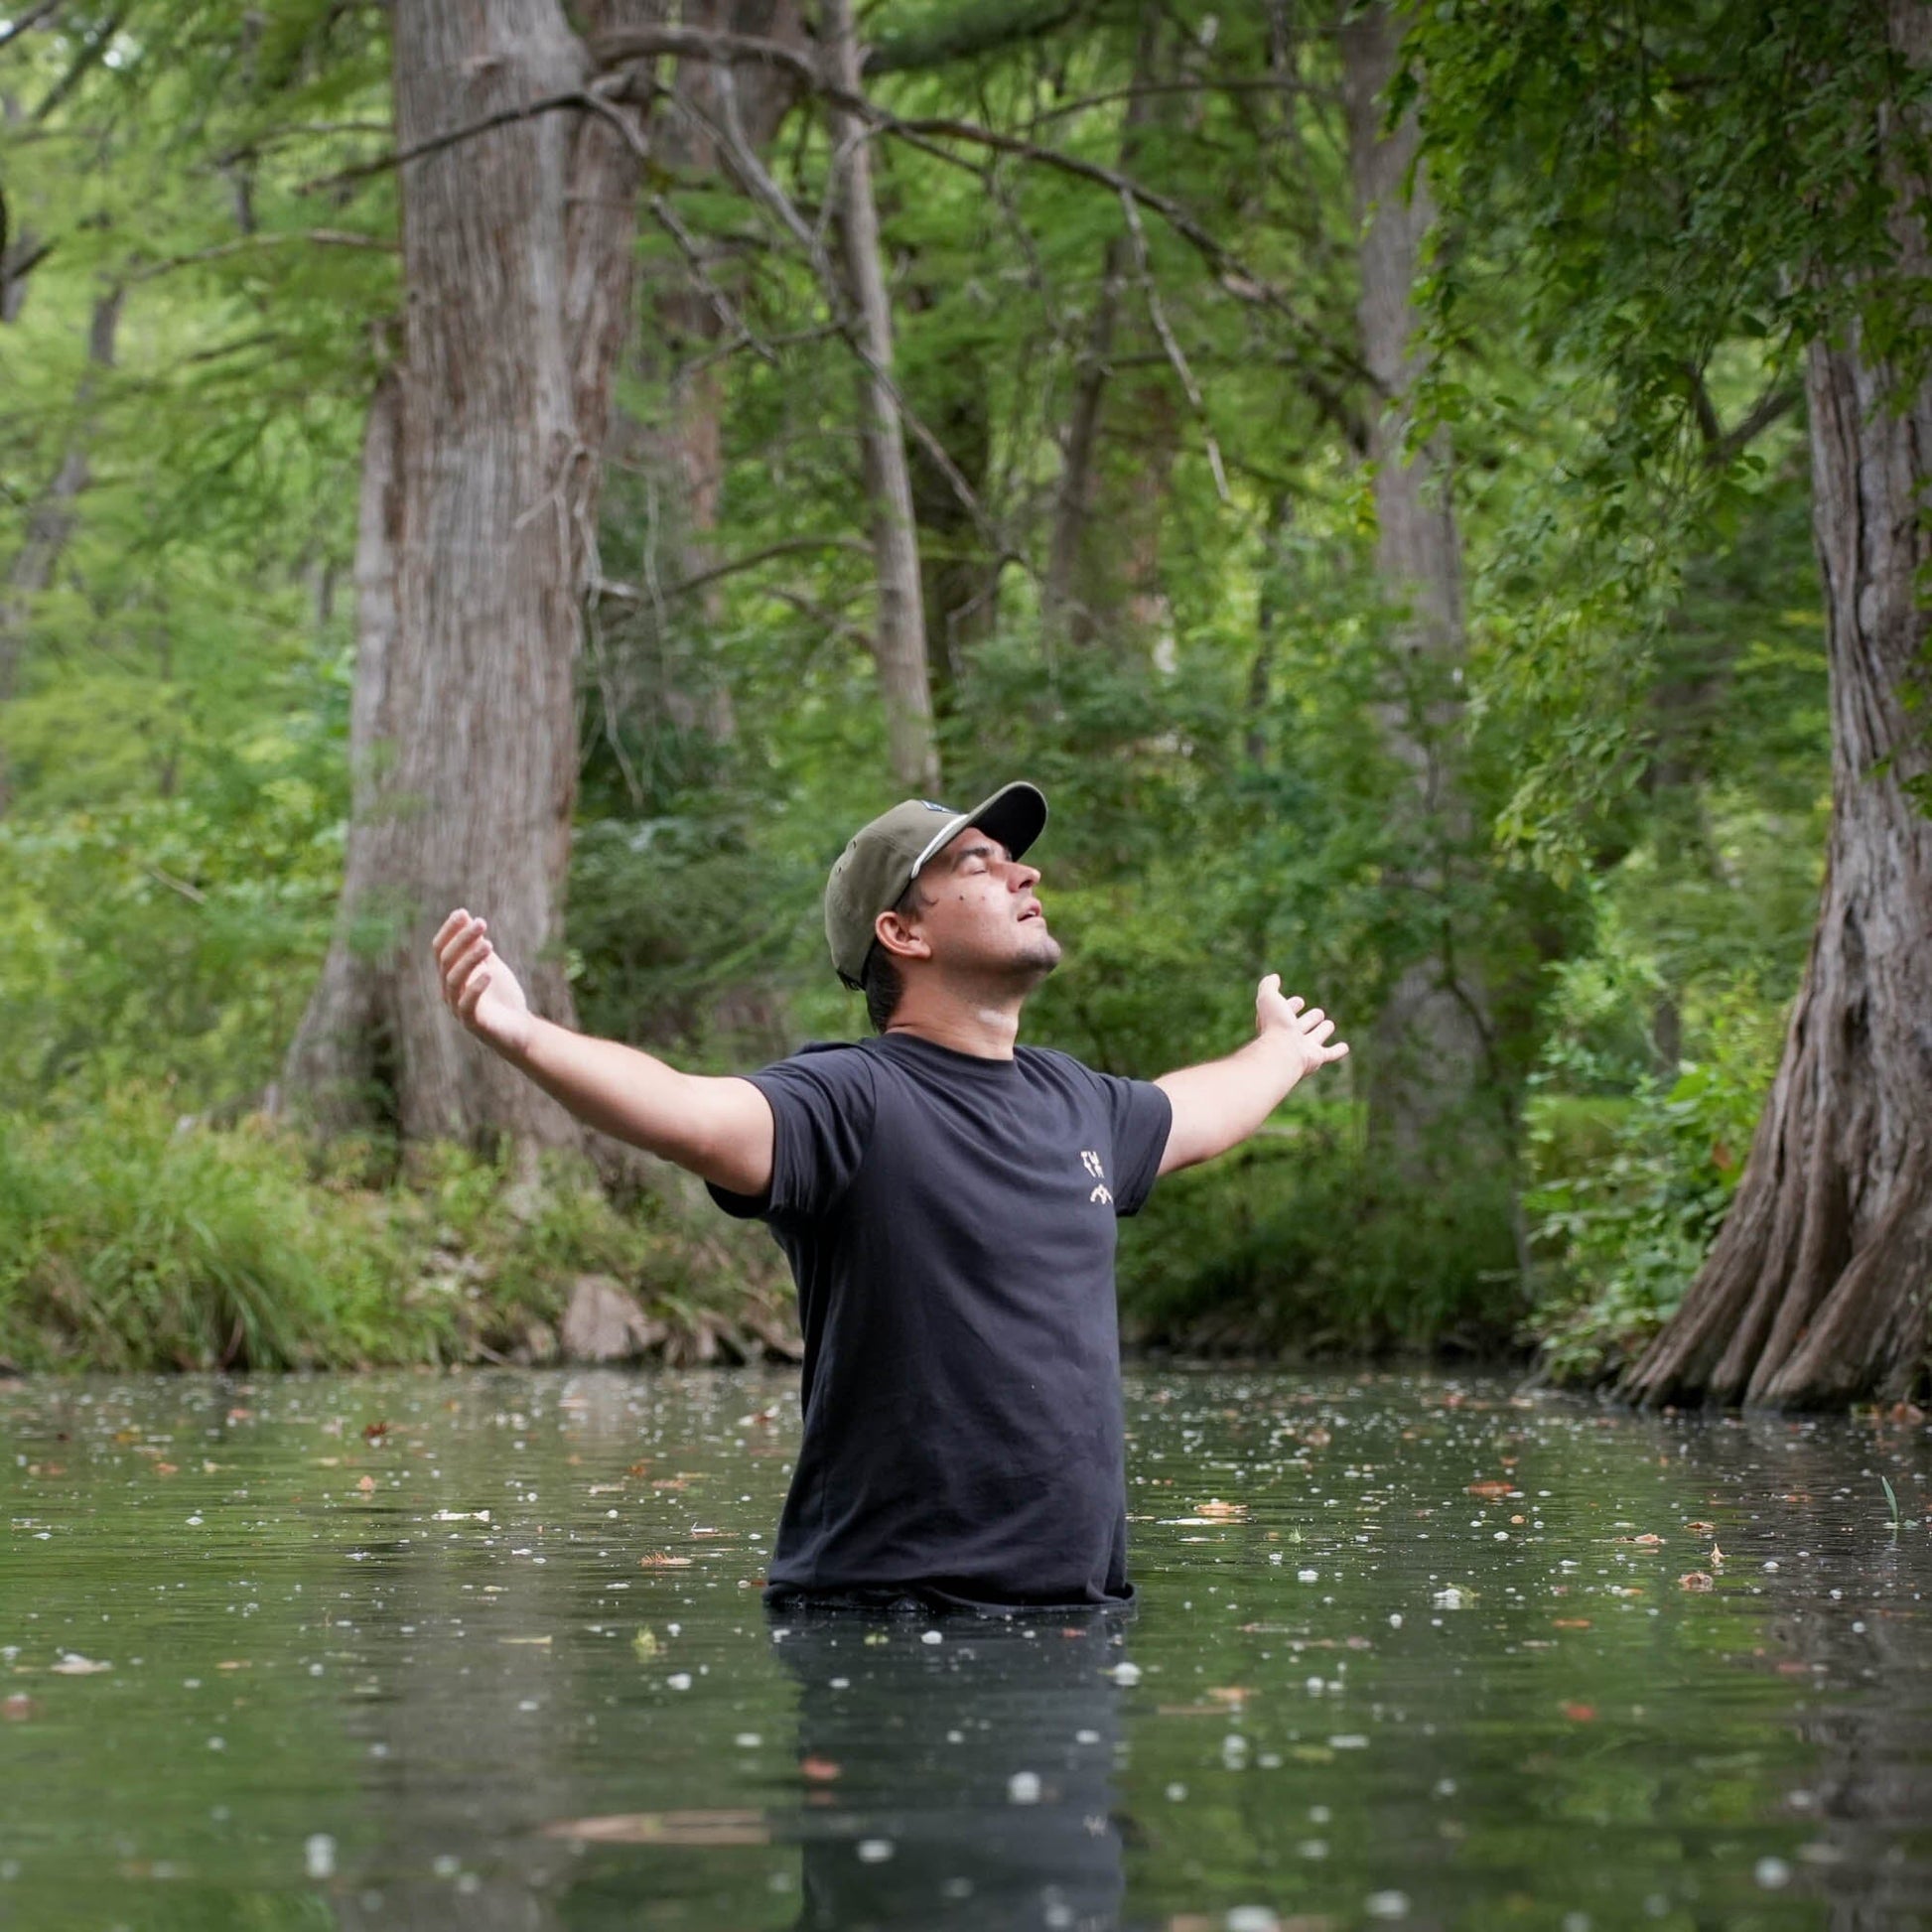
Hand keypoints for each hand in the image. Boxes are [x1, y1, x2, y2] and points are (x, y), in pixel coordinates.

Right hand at [432, 909, 534, 1058]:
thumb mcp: (492, 967)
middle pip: (446, 960)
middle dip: (462, 939)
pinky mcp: (472, 1023)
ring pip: (454, 979)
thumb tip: (472, 921)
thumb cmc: (502, 997)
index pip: (441, 949)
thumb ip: (480, 949)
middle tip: (481, 923)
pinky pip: (466, 1004)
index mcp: (451, 975)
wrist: (519, 1029)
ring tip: (488, 943)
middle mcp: (449, 990)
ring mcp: (457, 1007)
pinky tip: (489, 973)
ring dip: (470, 959)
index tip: (463, 912)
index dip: (449, 931)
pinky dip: (476, 988)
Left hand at [1256, 973, 1348, 1080]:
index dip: (1291, 1006)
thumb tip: (1274, 977)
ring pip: (1316, 1038)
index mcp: (1278, 1022)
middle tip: (1317, 1013)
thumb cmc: (1275, 1025)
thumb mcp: (1269, 998)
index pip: (1286, 1012)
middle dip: (1309, 1019)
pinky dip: (1338, 1051)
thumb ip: (1268, 986)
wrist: (1282, 1052)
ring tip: (1329, 1025)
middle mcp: (1290, 1036)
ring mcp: (1304, 1048)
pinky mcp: (1317, 1057)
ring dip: (1322, 1032)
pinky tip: (1345, 1047)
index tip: (1299, 1001)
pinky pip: (1330, 1054)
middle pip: (1302, 1026)